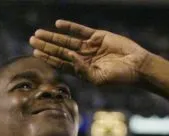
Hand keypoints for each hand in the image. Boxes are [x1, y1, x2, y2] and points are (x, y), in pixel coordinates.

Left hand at [29, 20, 151, 85]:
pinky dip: (70, 27)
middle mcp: (83, 58)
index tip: (36, 53)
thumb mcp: (99, 78)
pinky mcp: (98, 36)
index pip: (60, 63)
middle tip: (31, 40)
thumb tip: (69, 58)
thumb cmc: (120, 77)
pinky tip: (58, 25)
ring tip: (39, 33)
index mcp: (82, 70)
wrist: (137, 66)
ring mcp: (90, 47)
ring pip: (67, 40)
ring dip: (53, 37)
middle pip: (60, 51)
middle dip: (46, 46)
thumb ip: (83, 70)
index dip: (48, 58)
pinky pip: (81, 30)